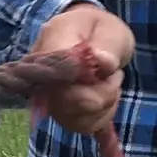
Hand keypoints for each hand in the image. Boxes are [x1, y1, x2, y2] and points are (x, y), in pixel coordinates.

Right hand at [30, 3, 133, 133]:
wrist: (89, 36)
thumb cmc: (99, 30)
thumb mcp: (111, 30)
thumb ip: (107, 45)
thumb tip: (102, 61)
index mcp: (51, 44)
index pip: (58, 76)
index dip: (87, 85)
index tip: (109, 71)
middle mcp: (41, 74)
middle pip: (65, 103)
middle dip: (102, 94)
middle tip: (114, 74)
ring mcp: (47, 97)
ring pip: (74, 119)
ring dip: (104, 105)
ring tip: (108, 82)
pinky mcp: (58, 112)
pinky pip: (80, 126)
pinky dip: (101, 117)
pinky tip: (104, 98)